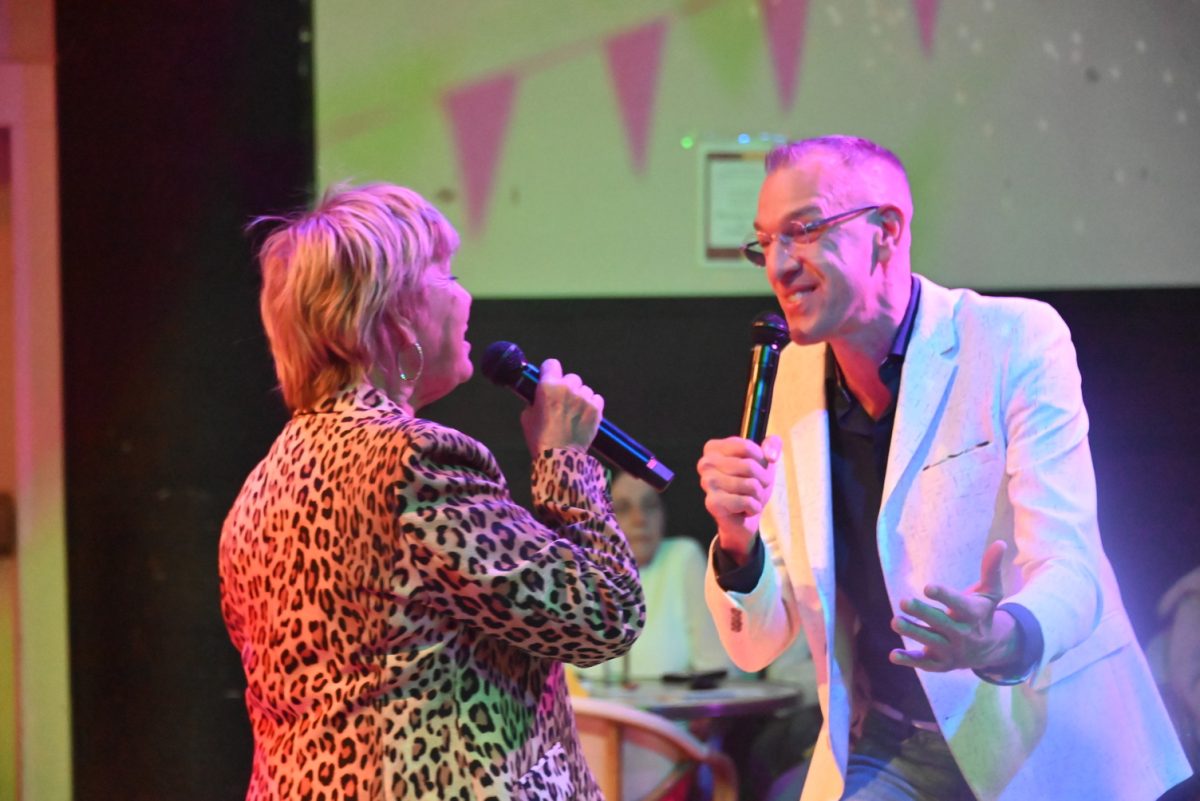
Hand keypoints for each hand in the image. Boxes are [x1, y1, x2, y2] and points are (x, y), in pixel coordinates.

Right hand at [520, 358, 603, 455]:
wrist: (559, 458)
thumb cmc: (539, 438)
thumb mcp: (527, 416)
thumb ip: (535, 400)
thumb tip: (540, 395)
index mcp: (547, 387)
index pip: (552, 363)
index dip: (550, 371)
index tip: (550, 378)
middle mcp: (567, 388)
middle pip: (570, 377)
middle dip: (566, 387)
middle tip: (562, 402)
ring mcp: (584, 398)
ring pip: (584, 389)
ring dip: (580, 397)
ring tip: (574, 413)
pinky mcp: (596, 409)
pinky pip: (596, 398)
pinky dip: (591, 405)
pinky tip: (584, 416)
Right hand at [696, 435, 780, 562]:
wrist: (745, 515)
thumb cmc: (751, 482)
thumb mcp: (765, 459)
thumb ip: (773, 444)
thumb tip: (770, 456)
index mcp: (714, 448)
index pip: (747, 447)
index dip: (761, 459)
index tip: (757, 467)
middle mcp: (706, 464)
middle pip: (749, 466)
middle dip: (762, 479)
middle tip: (755, 486)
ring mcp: (707, 483)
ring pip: (750, 485)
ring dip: (758, 495)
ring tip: (749, 497)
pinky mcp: (712, 503)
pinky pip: (747, 502)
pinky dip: (754, 507)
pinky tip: (745, 509)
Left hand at [890, 541, 1018, 672]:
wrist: (992, 649)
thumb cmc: (983, 613)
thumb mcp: (991, 593)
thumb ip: (991, 569)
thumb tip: (1000, 542)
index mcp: (973, 615)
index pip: (958, 605)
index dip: (944, 596)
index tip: (928, 587)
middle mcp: (962, 634)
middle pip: (941, 624)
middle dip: (923, 613)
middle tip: (904, 602)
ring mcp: (951, 651)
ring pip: (930, 642)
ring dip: (913, 633)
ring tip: (895, 622)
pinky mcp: (941, 663)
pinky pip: (924, 663)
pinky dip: (909, 660)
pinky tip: (893, 655)